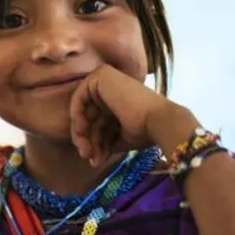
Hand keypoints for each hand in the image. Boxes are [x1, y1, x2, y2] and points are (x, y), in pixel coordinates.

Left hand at [68, 64, 193, 165]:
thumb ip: (103, 142)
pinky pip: (78, 98)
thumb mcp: (119, 138)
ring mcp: (105, 79)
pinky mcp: (100, 75)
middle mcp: (110, 87)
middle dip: (86, 140)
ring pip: (82, 110)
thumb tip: (91, 157)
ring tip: (88, 153)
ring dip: (82, 135)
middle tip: (87, 156)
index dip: (92, 141)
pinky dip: (77, 116)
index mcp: (116, 99)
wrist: (158, 121)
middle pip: (88, 116)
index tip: (94, 159)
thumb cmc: (144, 131)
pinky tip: (82, 131)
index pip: (96, 121)